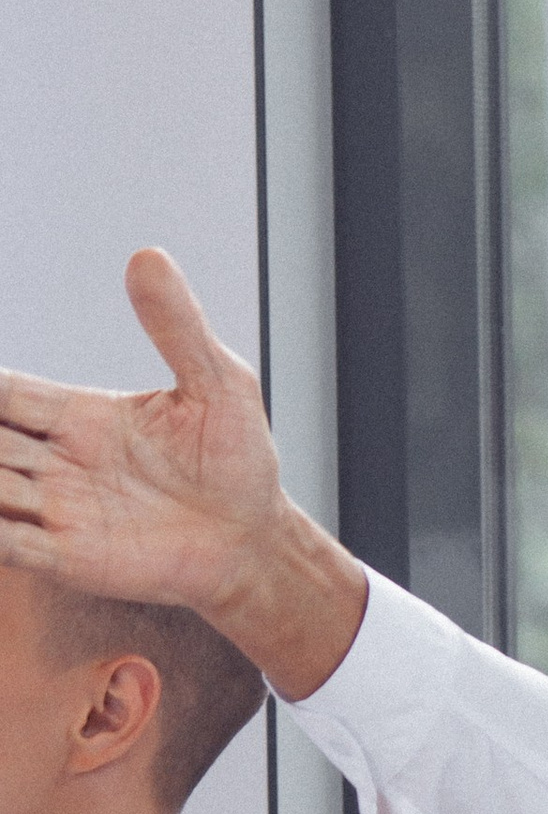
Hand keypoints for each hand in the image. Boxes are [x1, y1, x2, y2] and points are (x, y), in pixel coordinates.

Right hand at [0, 251, 363, 695]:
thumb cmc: (238, 460)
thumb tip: (147, 255)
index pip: (7, 394)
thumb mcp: (217, 382)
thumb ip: (177, 325)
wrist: (256, 540)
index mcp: (81, 417)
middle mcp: (59, 462)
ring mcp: (61, 512)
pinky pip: (12, 546)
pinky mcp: (73, 558)